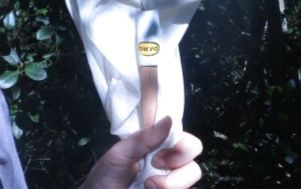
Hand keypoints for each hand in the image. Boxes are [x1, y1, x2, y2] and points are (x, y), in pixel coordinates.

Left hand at [80, 116, 201, 188]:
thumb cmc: (106, 175)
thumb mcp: (120, 154)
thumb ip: (143, 138)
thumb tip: (169, 119)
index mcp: (158, 146)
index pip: (185, 138)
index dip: (181, 143)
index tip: (158, 152)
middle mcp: (169, 163)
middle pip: (194, 156)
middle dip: (178, 161)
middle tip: (154, 165)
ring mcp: (171, 181)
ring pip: (193, 174)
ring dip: (173, 182)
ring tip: (149, 186)